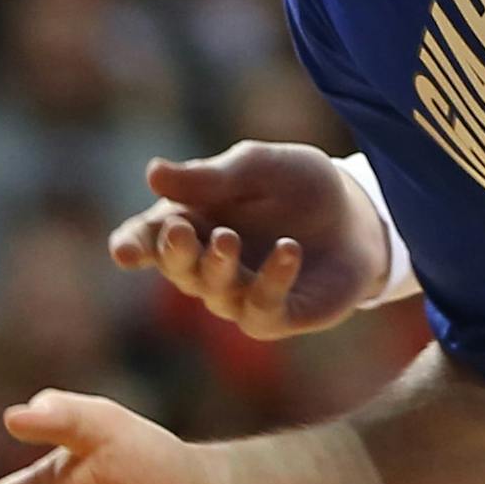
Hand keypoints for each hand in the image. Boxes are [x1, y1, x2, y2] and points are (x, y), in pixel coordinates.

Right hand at [108, 143, 390, 339]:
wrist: (358, 213)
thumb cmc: (298, 185)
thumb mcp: (258, 167)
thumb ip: (210, 176)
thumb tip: (153, 173)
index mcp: (189, 224)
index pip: (146, 241)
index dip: (132, 246)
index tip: (126, 250)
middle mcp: (206, 266)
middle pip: (176, 268)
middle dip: (173, 252)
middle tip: (178, 230)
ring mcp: (239, 296)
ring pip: (214, 292)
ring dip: (217, 267)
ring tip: (229, 238)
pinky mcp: (276, 316)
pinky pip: (262, 308)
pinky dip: (271, 281)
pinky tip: (289, 250)